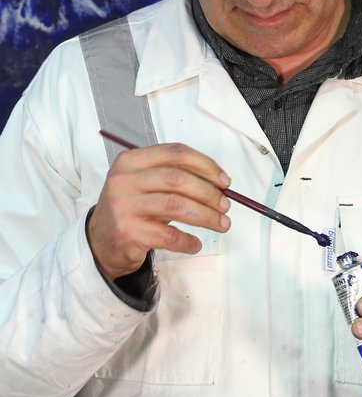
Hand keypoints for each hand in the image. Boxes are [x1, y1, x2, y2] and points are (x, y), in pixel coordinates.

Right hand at [87, 143, 230, 279]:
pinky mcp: (128, 232)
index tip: (224, 180)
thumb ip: (175, 178)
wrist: (100, 241)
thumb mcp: (144, 183)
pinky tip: (195, 244)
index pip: (175, 153)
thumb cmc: (132, 209)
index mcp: (130, 160)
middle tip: (225, 205)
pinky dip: (188, 241)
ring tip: (221, 223)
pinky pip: (169, 236)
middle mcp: (124, 180)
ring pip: (176, 206)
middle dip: (208, 192)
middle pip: (177, 178)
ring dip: (206, 216)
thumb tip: (218, 184)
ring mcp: (124, 206)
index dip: (205, 165)